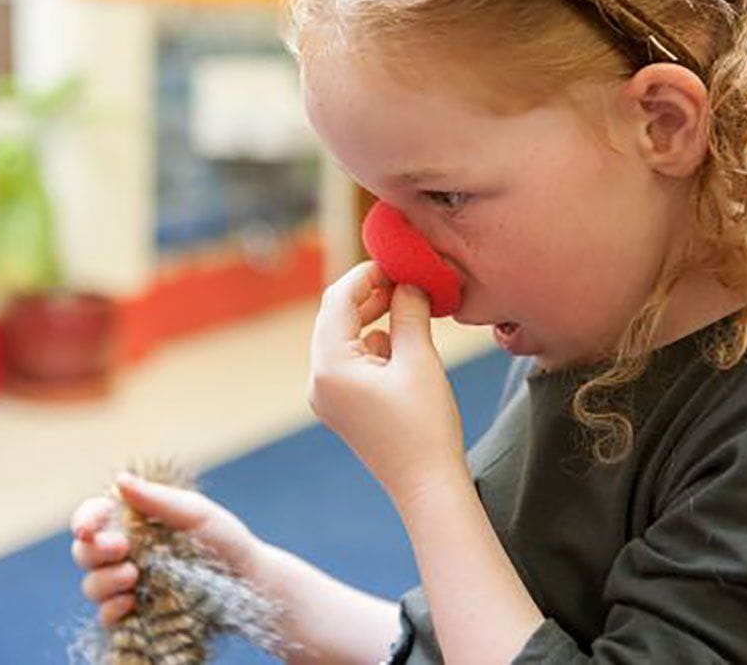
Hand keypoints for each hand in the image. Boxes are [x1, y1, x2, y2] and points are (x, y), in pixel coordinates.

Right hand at [70, 474, 263, 626]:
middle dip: (94, 549)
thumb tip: (120, 480)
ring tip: (134, 574)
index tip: (88, 528)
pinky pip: (106, 614)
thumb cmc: (223, 538)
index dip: (84, 520)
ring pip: (91, 584)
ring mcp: (127, 584)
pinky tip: (130, 602)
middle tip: (122, 547)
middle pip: (84, 551)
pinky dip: (111, 608)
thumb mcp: (195, 513)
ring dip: (104, 579)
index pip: (94, 517)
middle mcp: (125, 552)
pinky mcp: (134, 612)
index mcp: (134, 521)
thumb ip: (157, 500)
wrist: (245, 579)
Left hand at [308, 260, 465, 505]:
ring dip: (374, 318)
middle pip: (335, 318)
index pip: (337, 300)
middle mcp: (319, 381)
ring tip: (409, 304)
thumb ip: (409, 312)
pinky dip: (376, 345)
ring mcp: (328, 397)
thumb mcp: (419, 358)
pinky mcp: (344, 408)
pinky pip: (353, 362)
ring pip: (345, 339)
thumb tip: (408, 283)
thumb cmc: (424, 424)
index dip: (366, 274)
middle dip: (369, 294)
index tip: (396, 261)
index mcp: (329, 366)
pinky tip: (405, 344)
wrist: (427, 485)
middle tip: (406, 277)